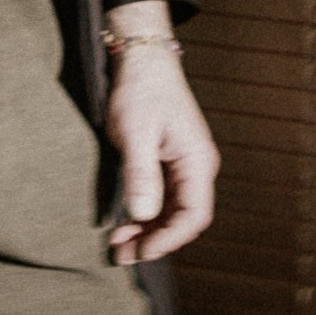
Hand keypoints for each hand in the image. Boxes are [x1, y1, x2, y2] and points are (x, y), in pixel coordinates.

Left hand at [100, 2, 216, 264]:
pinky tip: (123, 223)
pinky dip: (145, 214)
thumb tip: (144, 214)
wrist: (142, 59)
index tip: (140, 251)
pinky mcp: (169, 162)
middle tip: (121, 255)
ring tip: (117, 244)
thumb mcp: (135, 133)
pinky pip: (163, 198)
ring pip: (172, 211)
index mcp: (197, 161)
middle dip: (154, 240)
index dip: (168, 239)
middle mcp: (197, 167)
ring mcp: (184, 165)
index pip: (193, 216)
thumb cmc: (140, 90)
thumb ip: (141, 174)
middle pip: (183, 218)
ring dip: (147, 230)